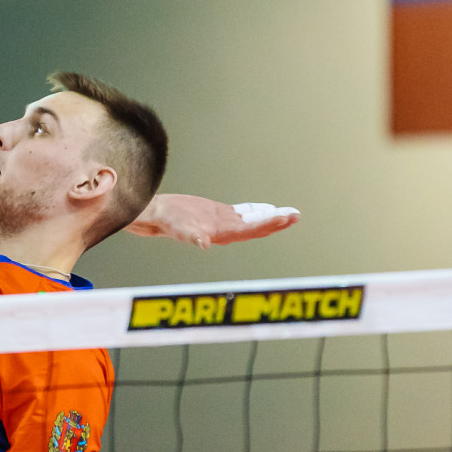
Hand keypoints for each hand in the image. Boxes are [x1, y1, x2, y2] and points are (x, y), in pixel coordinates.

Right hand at [125, 194, 299, 249]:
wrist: (156, 216)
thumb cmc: (166, 222)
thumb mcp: (178, 227)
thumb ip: (191, 236)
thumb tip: (202, 243)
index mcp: (221, 233)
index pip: (251, 229)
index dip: (268, 223)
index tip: (284, 217)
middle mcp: (226, 231)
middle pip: (257, 227)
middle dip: (277, 222)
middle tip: (296, 216)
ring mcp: (223, 223)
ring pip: (253, 221)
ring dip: (271, 217)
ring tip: (290, 213)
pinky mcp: (218, 215)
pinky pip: (243, 214)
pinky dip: (257, 211)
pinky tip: (267, 209)